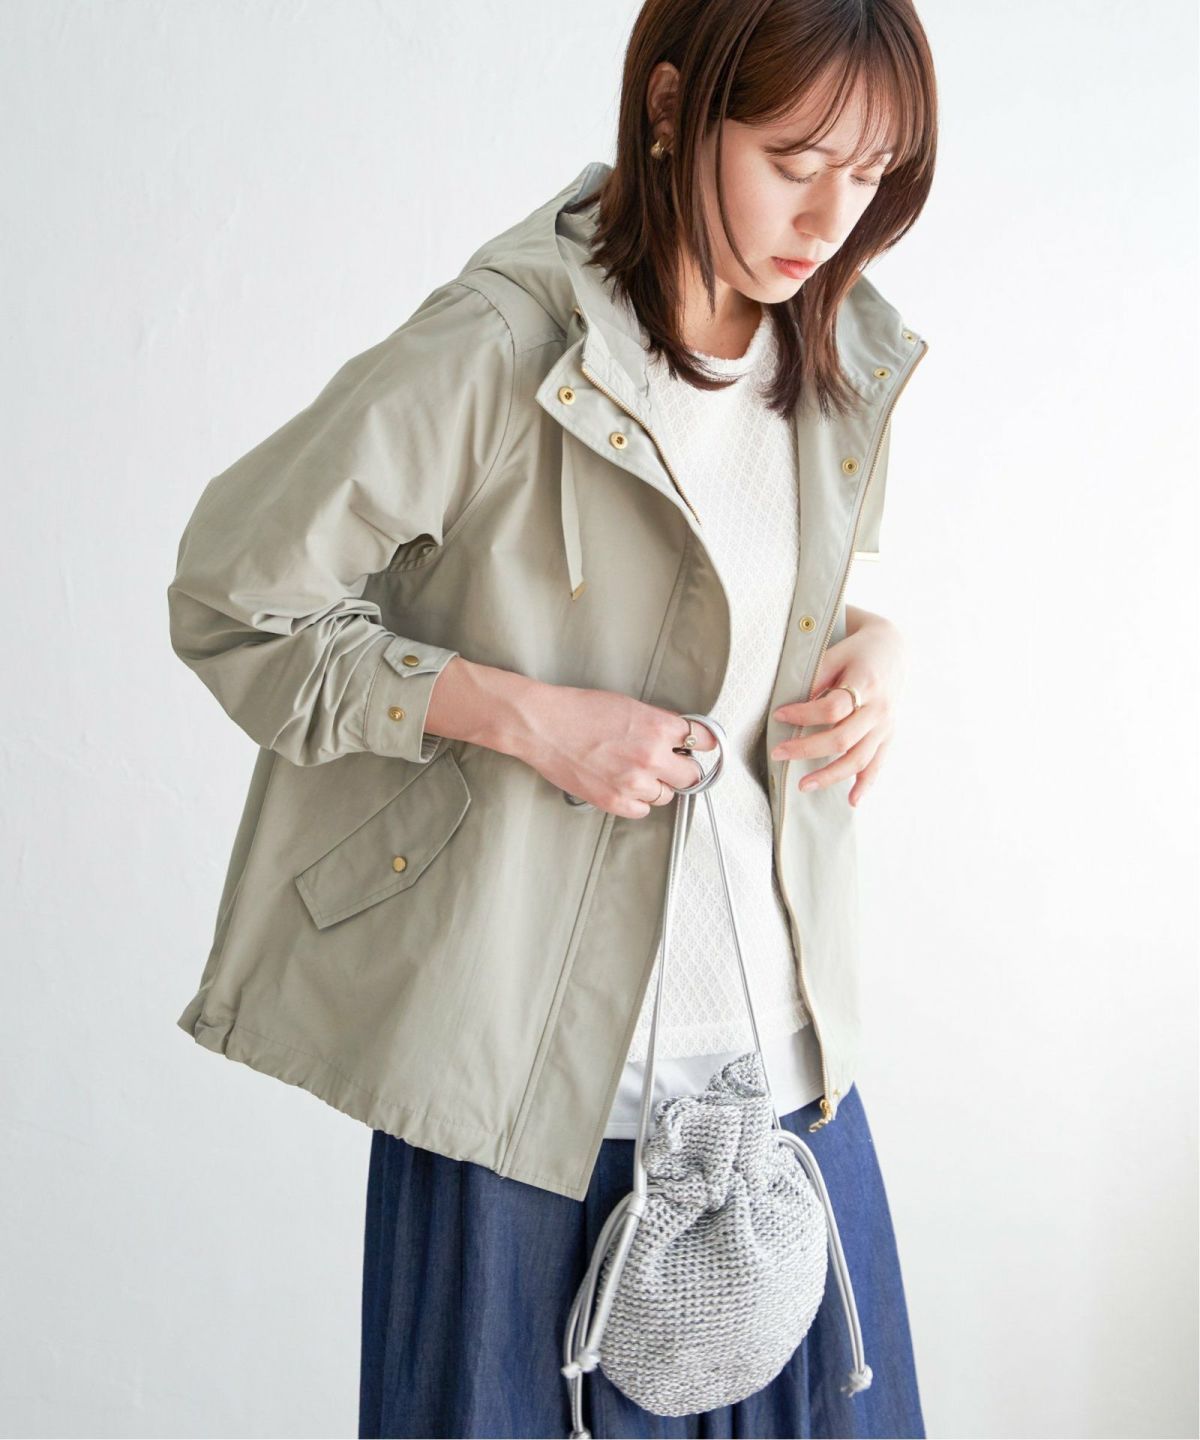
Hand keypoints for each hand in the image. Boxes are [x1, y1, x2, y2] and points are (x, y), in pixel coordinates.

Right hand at [511, 682, 718, 818]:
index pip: (704, 741)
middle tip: (666, 764)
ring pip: (665, 796)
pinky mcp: (615, 801)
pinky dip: (636, 801)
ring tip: (632, 772)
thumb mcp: (629, 706)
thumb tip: (680, 737)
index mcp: (659, 728)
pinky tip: (621, 785)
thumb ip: (659, 723)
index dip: (702, 744)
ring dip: (655, 786)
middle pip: (690, 775)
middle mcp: (651, 757)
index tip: (701, 748)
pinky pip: (642, 810)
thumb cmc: (579, 711)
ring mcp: (633, 783)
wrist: (543, 726)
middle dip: (680, 770)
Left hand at [769, 614, 905, 806]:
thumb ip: (815, 678)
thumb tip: (791, 706)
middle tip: (778, 753)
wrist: (891, 650)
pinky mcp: (888, 736)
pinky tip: (852, 800)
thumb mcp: (835, 653)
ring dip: (830, 775)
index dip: (804, 714)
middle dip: (807, 749)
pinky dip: (865, 784)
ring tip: (803, 786)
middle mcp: (879, 709)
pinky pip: (877, 764)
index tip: (778, 716)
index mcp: (865, 684)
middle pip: (842, 738)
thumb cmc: (856, 652)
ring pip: (859, 759)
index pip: (832, 707)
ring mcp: (885, 726)